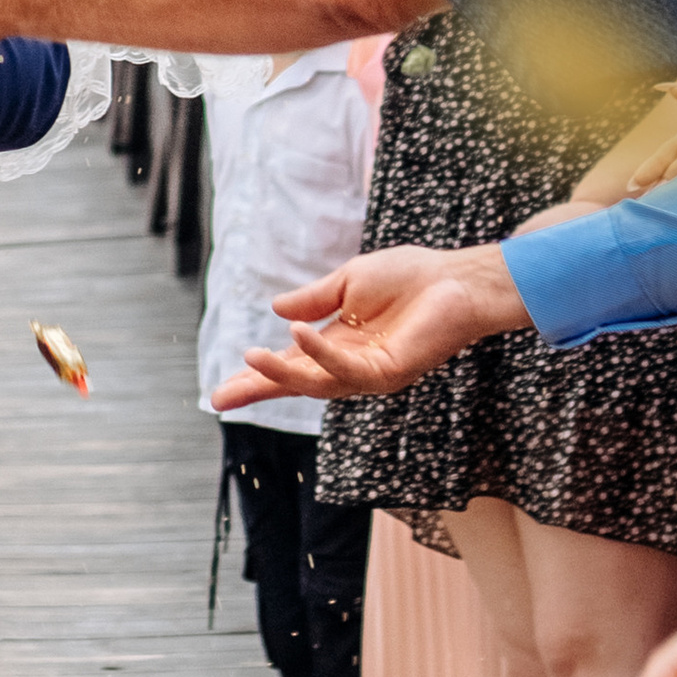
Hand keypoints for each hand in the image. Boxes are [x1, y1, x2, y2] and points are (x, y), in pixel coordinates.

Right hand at [209, 239, 526, 409]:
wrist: (456, 279)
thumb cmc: (411, 278)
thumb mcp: (348, 282)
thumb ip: (312, 299)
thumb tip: (274, 309)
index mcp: (337, 345)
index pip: (290, 365)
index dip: (257, 375)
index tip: (222, 389)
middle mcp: (350, 366)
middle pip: (296, 384)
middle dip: (258, 390)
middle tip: (220, 399)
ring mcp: (369, 374)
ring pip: (316, 383)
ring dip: (281, 373)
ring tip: (251, 358)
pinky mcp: (389, 372)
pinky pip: (346, 368)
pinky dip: (319, 353)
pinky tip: (296, 334)